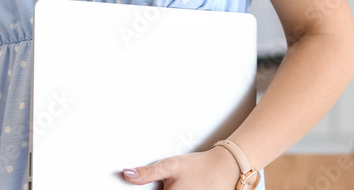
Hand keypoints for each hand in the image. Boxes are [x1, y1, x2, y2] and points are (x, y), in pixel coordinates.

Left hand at [121, 145, 242, 188]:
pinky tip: (186, 186)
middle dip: (165, 189)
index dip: (151, 189)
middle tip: (174, 181)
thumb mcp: (171, 165)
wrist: (226, 168)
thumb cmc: (200, 167)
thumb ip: (148, 173)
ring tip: (182, 184)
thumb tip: (127, 174)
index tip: (159, 184)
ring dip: (172, 189)